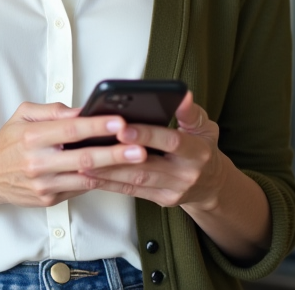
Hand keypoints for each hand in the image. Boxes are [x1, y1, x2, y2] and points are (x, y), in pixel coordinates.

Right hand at [0, 101, 131, 208]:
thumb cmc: (8, 143)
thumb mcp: (23, 115)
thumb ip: (52, 111)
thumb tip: (82, 110)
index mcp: (32, 136)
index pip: (70, 129)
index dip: (96, 126)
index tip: (118, 121)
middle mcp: (37, 162)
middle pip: (82, 158)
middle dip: (114, 153)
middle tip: (139, 149)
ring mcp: (43, 184)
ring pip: (84, 178)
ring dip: (113, 170)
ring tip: (137, 162)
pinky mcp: (48, 200)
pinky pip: (78, 189)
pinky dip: (98, 181)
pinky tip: (116, 173)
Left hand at [77, 92, 228, 210]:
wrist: (212, 185)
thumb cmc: (203, 148)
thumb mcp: (205, 127)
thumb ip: (190, 112)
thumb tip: (181, 94)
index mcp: (197, 152)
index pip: (171, 141)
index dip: (146, 135)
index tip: (123, 128)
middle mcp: (185, 174)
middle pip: (148, 165)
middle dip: (118, 156)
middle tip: (92, 146)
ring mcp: (172, 190)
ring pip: (135, 181)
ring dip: (107, 172)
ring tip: (83, 160)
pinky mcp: (160, 199)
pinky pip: (132, 191)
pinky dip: (110, 183)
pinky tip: (91, 175)